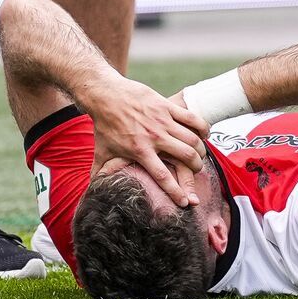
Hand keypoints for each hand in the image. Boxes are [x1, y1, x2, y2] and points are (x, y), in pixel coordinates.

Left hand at [85, 76, 208, 206]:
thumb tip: (93, 189)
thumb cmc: (104, 124)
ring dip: (201, 149)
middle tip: (196, 170)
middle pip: (186, 156)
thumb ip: (99, 172)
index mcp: (140, 151)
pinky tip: (204, 134)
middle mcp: (154, 137)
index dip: (177, 192)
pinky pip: (192, 118)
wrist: (106, 95)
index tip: (186, 203)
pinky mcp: (166, 106)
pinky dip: (202, 128)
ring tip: (201, 154)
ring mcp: (162, 120)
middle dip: (196, 167)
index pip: (163, 176)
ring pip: (192, 138)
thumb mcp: (101, 151)